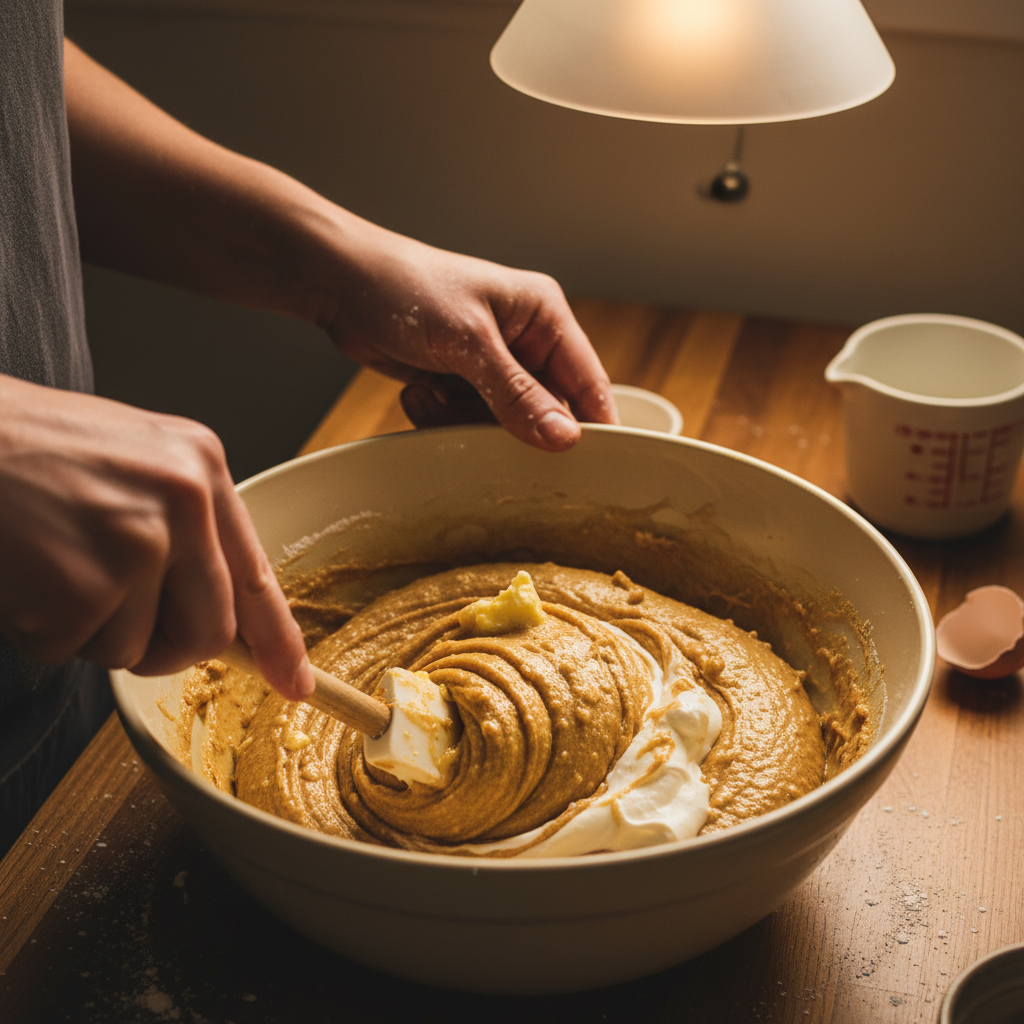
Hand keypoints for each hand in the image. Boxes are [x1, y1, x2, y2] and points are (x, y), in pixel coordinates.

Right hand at [0, 376, 312, 697]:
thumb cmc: (25, 451)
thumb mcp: (130, 463)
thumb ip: (182, 527)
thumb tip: (216, 616)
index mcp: (201, 466)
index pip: (255, 573)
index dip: (278, 638)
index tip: (297, 684)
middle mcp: (185, 500)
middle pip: (210, 631)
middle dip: (163, 648)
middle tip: (107, 612)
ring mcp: (139, 542)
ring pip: (137, 650)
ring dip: (88, 630)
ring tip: (50, 562)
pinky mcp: (85, 585)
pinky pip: (75, 651)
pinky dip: (41, 631)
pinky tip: (22, 573)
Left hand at [320, 222, 616, 450]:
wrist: (338, 284)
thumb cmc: (404, 287)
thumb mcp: (467, 342)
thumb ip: (518, 394)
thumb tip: (565, 438)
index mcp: (543, 316)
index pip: (588, 383)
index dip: (589, 428)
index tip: (585, 469)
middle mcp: (524, 341)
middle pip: (544, 413)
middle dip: (507, 426)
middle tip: (475, 420)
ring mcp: (491, 365)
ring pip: (503, 426)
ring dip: (464, 421)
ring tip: (432, 391)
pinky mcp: (461, 383)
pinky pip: (468, 423)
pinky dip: (442, 417)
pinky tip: (419, 389)